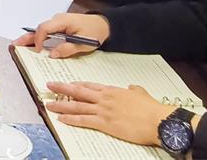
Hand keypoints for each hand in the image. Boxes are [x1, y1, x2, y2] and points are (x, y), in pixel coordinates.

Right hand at [14, 12, 109, 57]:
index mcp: (63, 21)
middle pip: (38, 28)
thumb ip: (67, 49)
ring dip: (31, 38)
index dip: (38, 40)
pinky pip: (47, 33)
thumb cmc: (95, 32)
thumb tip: (52, 54)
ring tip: (20, 46)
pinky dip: (39, 39)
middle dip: (26, 37)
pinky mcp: (60, 27)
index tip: (37, 51)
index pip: (44, 28)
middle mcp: (57, 20)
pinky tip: (34, 46)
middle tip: (15, 45)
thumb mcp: (83, 43)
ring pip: (41, 31)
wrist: (104, 24)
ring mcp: (58, 23)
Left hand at [42, 81, 169, 146]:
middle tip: (49, 85)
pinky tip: (61, 119)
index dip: (77, 84)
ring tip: (49, 104)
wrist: (157, 120)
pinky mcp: (105, 123)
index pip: (90, 85)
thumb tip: (132, 88)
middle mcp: (105, 98)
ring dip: (61, 104)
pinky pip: (83, 120)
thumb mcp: (141, 94)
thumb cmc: (151, 108)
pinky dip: (71, 119)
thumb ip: (134, 90)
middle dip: (62, 88)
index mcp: (113, 90)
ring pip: (77, 105)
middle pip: (78, 91)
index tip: (67, 83)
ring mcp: (103, 110)